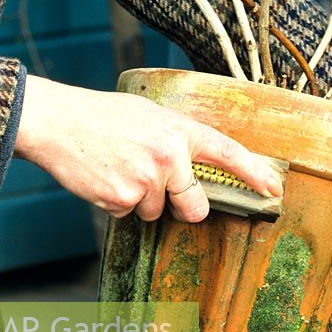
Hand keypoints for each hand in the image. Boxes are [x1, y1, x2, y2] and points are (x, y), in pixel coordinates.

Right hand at [14, 76, 283, 221]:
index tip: (273, 189)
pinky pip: (128, 215)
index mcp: (180, 131)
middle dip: (182, 207)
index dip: (254, 173)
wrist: (58, 122)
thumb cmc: (102, 117)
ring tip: (120, 169)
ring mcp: (147, 181)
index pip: (228, 154)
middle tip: (160, 187)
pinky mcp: (122, 199)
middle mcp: (170, 157)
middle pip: (195, 207)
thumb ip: (176, 141)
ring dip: (141, 201)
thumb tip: (192, 173)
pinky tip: (105, 177)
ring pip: (156, 213)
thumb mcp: (149, 117)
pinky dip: (117, 203)